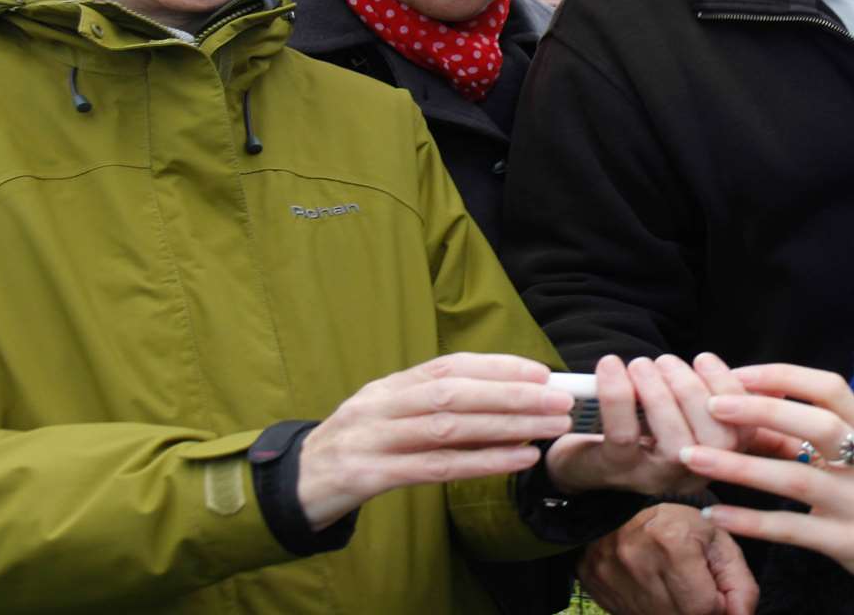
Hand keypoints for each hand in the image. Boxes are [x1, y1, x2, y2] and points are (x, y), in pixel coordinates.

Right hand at [294, 352, 572, 528]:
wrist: (294, 487)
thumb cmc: (355, 450)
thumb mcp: (386, 417)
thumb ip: (430, 407)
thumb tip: (499, 399)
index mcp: (389, 386)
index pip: (449, 366)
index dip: (497, 366)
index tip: (540, 371)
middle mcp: (380, 404)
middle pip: (454, 393)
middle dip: (512, 394)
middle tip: (558, 400)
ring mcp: (372, 439)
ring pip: (447, 427)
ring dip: (505, 425)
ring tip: (548, 428)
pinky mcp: (367, 476)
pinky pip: (433, 468)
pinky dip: (480, 462)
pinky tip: (516, 460)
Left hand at [546, 352, 746, 496]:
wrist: (579, 458)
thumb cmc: (635, 425)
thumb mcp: (674, 412)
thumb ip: (701, 395)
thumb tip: (734, 371)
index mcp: (713, 456)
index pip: (743, 432)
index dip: (733, 392)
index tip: (704, 358)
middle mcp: (691, 474)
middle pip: (718, 441)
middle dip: (694, 391)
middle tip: (666, 361)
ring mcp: (655, 477)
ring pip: (676, 442)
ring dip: (660, 393)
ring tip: (641, 364)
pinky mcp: (617, 470)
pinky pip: (624, 435)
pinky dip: (618, 395)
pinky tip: (611, 366)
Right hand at [578, 502, 758, 614]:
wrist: (627, 508)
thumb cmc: (678, 524)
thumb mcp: (719, 543)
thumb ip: (740, 585)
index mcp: (673, 542)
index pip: (705, 607)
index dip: (716, 603)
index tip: (714, 590)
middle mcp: (637, 560)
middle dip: (695, 608)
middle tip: (693, 587)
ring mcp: (610, 575)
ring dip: (673, 609)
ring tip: (673, 585)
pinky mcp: (595, 584)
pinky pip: (632, 613)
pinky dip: (648, 608)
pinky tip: (650, 587)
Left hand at [678, 364, 853, 579]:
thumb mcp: (849, 449)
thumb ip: (805, 426)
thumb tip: (739, 394)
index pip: (831, 389)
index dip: (784, 377)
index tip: (736, 374)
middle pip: (820, 426)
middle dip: (763, 411)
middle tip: (712, 406)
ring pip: (798, 480)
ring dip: (741, 467)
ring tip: (694, 456)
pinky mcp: (848, 542)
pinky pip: (792, 530)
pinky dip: (750, 521)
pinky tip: (714, 512)